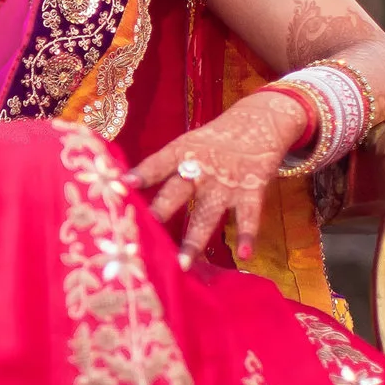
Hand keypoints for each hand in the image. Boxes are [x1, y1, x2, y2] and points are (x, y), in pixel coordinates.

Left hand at [125, 90, 304, 268]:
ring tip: (183, 263)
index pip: (159, 163)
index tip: (123, 183)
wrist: (261, 120)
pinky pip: (248, 216)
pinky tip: (245, 254)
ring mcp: (226, 182)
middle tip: (144, 234)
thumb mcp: (188, 146)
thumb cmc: (214, 141)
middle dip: (161, 212)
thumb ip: (165, 168)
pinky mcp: (251, 189)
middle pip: (177, 192)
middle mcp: (201, 168)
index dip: (142, 173)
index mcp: (182, 152)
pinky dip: (248, 235)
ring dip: (195, 240)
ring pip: (207, 214)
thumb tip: (127, 188)